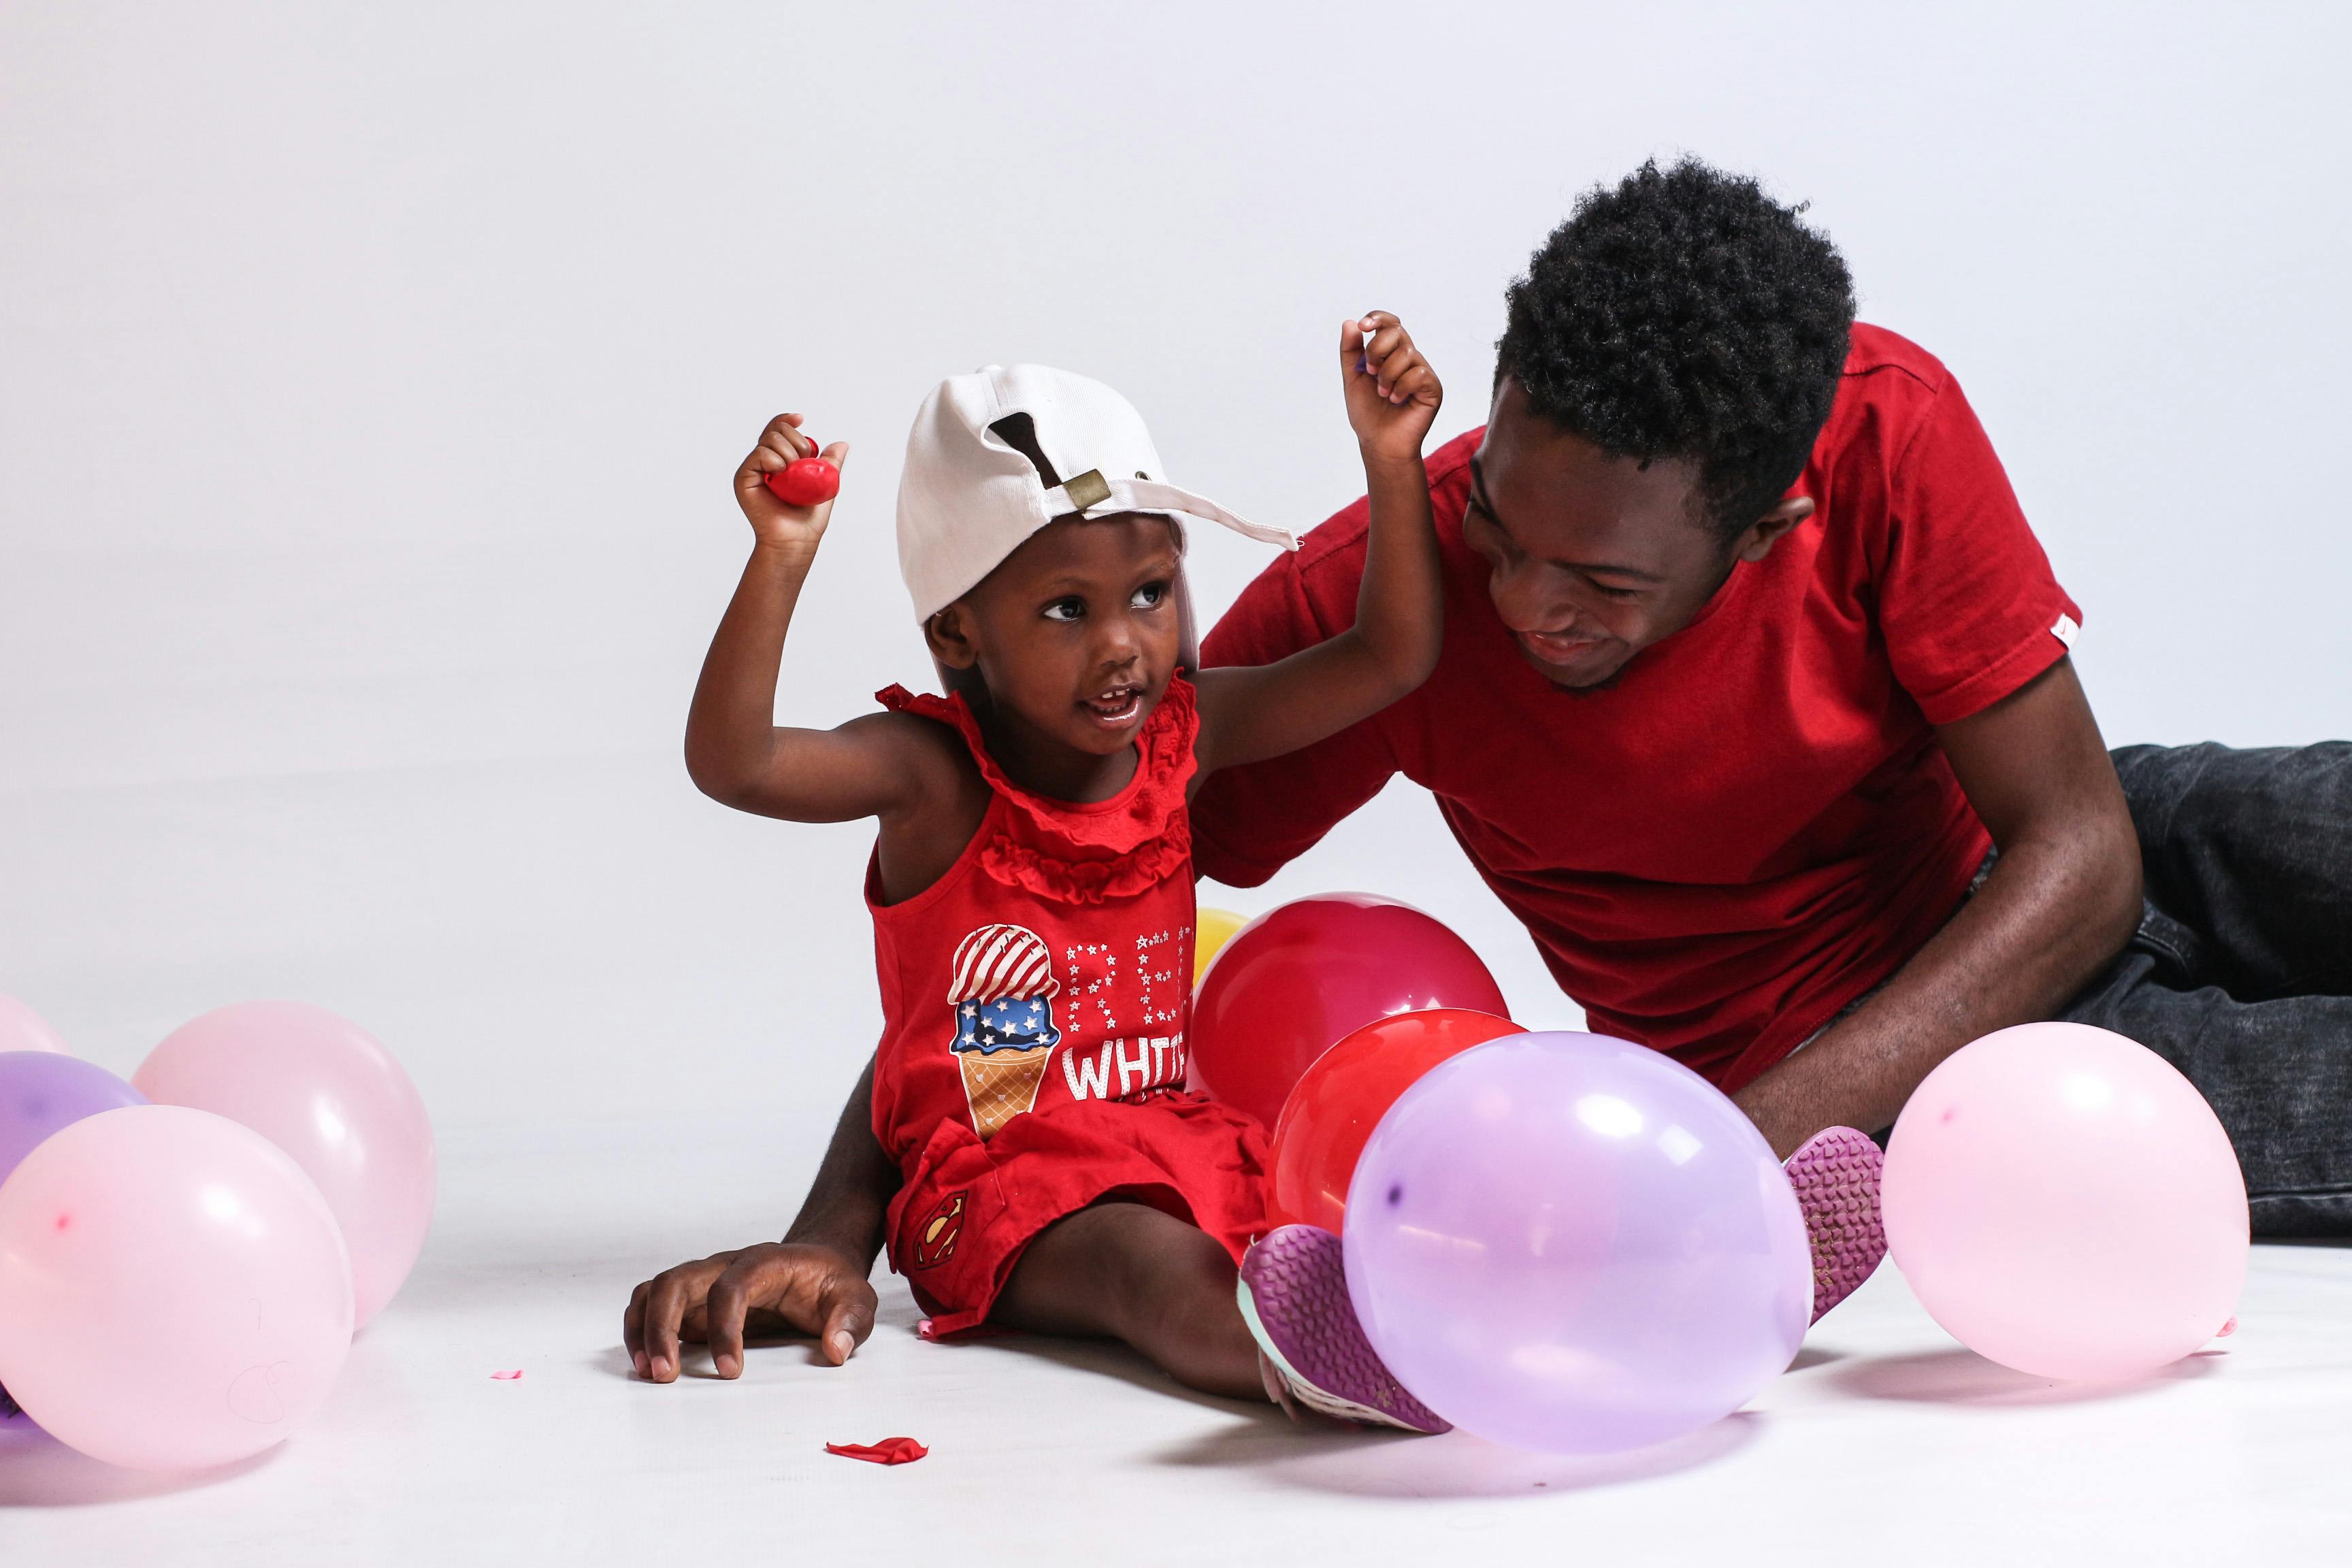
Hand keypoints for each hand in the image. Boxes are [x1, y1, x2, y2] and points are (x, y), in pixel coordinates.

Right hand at [623, 1241, 878, 1381]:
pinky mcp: (693, 1300)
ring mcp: (705, 1280)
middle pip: (676, 1281)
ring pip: (656, 1290)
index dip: (724, 1327)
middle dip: (664, 1327)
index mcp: (765, 1262)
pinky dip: (641, 1330)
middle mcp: (725, 1265)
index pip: (730, 1286)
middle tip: (666, 1375)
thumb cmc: (834, 1284)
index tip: (730, 1372)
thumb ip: (851, 1321)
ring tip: (649, 1373)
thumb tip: (835, 1349)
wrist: (819, 1265)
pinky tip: (647, 1364)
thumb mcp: (857, 1299)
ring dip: (644, 1329)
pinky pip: (652, 1304)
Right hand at [734, 413, 851, 552]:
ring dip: (789, 452)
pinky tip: (781, 473)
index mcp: (778, 460)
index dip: (787, 420)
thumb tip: (841, 444)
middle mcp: (763, 463)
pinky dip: (774, 460)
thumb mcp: (825, 484)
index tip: (801, 418)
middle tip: (804, 463)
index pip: (779, 431)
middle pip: (776, 431)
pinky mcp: (743, 479)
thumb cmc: (808, 518)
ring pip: (769, 440)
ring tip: (793, 473)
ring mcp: (752, 470)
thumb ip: (830, 463)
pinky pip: (758, 455)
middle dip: (797, 441)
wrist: (797, 539)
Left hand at [1340, 312, 1441, 463]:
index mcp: (1391, 353)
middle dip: (1377, 350)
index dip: (1378, 318)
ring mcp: (1423, 372)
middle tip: (1369, 372)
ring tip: (1383, 393)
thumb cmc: (1368, 413)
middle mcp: (1409, 359)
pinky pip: (1418, 374)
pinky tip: (1396, 400)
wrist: (1379, 443)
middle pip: (1397, 332)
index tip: (1363, 326)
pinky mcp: (1433, 388)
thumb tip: (1349, 323)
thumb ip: (1350, 351)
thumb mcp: (1352, 378)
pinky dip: (1401, 387)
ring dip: (1387, 374)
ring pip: (1407, 353)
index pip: (1390, 324)